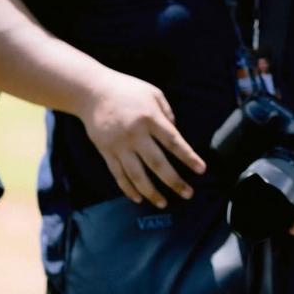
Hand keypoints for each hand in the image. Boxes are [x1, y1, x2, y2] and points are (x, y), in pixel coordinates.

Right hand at [79, 72, 205, 208]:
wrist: (92, 91)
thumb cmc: (127, 90)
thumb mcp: (153, 93)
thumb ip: (167, 113)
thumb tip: (176, 134)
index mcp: (150, 118)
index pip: (174, 142)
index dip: (188, 157)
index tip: (201, 170)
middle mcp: (135, 134)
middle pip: (157, 163)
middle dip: (174, 181)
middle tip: (188, 194)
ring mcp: (119, 145)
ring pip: (136, 175)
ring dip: (151, 192)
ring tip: (164, 203)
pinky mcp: (105, 152)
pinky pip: (118, 174)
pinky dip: (128, 188)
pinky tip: (138, 198)